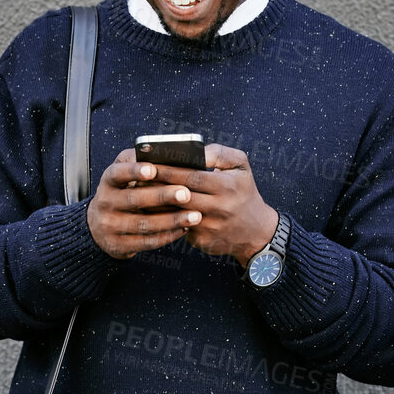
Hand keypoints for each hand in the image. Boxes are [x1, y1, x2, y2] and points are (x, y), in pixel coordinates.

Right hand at [87, 148, 201, 258]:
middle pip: (134, 200)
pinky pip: (146, 242)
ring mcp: (110, 226)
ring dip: (172, 220)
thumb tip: (163, 151)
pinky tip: (185, 228)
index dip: (134, 171)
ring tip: (195, 215)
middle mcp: (105, 203)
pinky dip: (168, 236)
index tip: (153, 170)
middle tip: (186, 193)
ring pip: (144, 224)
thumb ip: (138, 161)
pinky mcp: (118, 245)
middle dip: (162, 196)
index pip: (117, 173)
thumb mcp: (123, 174)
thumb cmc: (122, 193)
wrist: (99, 227)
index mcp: (108, 181)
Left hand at [148, 144, 277, 264]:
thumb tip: (195, 151)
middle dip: (158, 185)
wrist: (256, 231)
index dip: (169, 170)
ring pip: (176, 214)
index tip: (150, 163)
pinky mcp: (203, 242)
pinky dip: (164, 219)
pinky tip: (151, 211)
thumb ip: (219, 153)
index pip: (192, 176)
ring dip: (156, 204)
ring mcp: (210, 227)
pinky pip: (179, 228)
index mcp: (227, 186)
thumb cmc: (244, 192)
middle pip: (181, 195)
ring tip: (140, 193)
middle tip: (137, 177)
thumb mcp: (241, 166)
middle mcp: (220, 208)